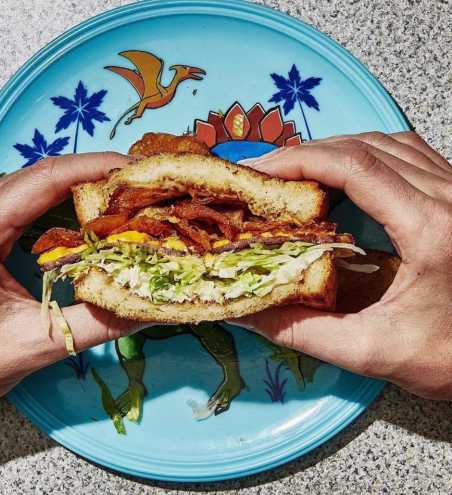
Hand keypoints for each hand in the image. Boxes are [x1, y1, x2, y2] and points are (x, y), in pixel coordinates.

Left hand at [0, 153, 145, 416]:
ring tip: (125, 199)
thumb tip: (152, 306)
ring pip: (35, 184)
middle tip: (144, 187)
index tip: (139, 170)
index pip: (46, 178)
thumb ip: (99, 323)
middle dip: (98, 176)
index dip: (98, 167)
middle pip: (44, 174)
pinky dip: (62, 202)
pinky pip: (24, 199)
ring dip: (81, 187)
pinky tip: (88, 215)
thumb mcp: (34, 344)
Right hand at [234, 132, 451, 399]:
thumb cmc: (451, 357)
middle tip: (264, 174)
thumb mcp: (372, 351)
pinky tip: (341, 172)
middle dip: (305, 154)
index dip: (298, 161)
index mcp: (429, 228)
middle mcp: (448, 195)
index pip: (353, 167)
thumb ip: (303, 332)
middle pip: (364, 146)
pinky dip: (363, 154)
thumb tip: (245, 312)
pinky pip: (404, 153)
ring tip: (293, 172)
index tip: (258, 172)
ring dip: (332, 151)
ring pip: (384, 143)